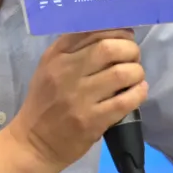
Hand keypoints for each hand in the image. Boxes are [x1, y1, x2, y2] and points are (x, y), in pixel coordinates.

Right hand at [8, 29, 147, 170]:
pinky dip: (139, 93)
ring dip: (137, 72)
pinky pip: (126, 101)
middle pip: (109, 48)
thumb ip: (73, 50)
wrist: (33, 142)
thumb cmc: (45, 103)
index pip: (92, 30)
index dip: (116, 31)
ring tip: (135, 77)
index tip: (124, 38)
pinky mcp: (91, 121)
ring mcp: (78, 98)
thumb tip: (109, 33)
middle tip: (132, 58)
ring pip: (122, 73)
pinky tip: (138, 91)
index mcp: (56, 56)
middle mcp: (65, 73)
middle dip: (130, 50)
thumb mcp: (49, 69)